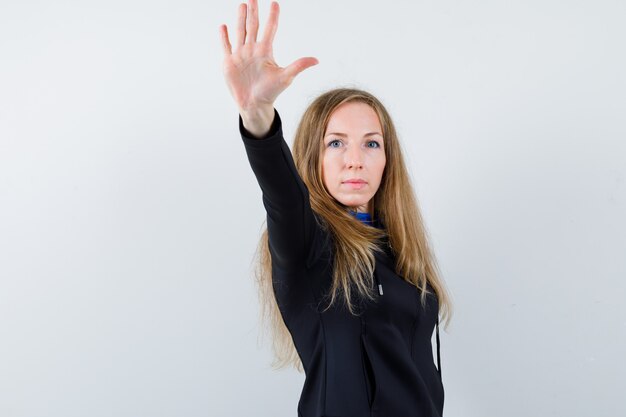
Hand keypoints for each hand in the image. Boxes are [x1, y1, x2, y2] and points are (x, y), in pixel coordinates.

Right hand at [219, 0, 318, 114]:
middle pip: (253, 26)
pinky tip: (224, 26)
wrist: (254, 105)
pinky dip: (224, 37)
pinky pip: (226, 46)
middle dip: (253, 12)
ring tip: (242, 5)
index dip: (272, 16)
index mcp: (265, 51)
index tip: (275, 2)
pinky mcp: (229, 63)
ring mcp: (240, 55)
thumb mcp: (285, 77)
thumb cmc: (270, 92)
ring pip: (240, 32)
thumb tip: (316, 60)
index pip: (270, 29)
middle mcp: (252, 50)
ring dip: (240, 19)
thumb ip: (299, 66)